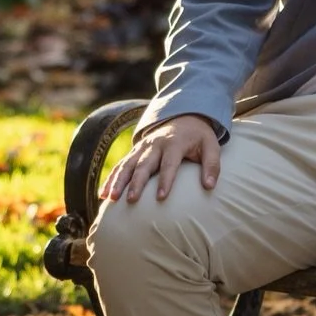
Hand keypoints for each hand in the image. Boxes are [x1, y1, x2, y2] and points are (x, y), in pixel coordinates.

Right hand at [101, 113, 222, 204]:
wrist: (183, 116)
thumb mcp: (211, 146)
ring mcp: (142, 148)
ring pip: (127, 165)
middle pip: (144, 165)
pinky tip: (102, 195)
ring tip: (111, 199)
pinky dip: (111, 179)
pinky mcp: (135, 152)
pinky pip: (121, 166)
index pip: (169, 164)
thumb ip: (212, 165)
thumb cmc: (199, 137)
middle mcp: (155, 145)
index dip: (166, 180)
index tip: (161, 197)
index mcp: (174, 143)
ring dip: (118, 181)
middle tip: (131, 200)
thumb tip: (210, 186)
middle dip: (136, 183)